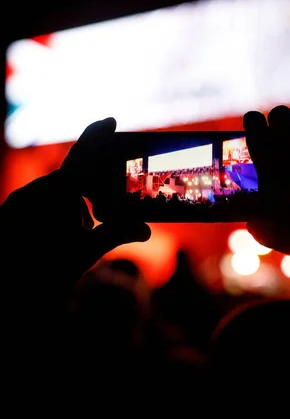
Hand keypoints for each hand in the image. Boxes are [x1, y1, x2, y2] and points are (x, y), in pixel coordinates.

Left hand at [2, 118, 150, 302]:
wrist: (8, 296)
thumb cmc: (44, 273)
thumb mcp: (86, 252)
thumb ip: (118, 234)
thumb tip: (146, 231)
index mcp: (57, 192)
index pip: (83, 154)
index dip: (98, 135)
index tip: (110, 122)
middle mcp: (36, 190)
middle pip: (72, 180)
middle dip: (89, 199)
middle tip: (93, 223)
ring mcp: (21, 200)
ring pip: (55, 194)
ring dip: (70, 211)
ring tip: (70, 239)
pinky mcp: (11, 211)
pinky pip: (39, 203)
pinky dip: (53, 215)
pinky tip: (54, 238)